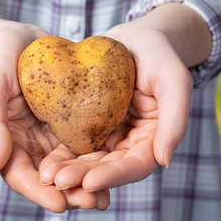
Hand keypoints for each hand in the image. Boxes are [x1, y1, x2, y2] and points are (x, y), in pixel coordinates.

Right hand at [0, 21, 109, 211]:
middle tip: (94, 203)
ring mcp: (49, 134)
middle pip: (47, 177)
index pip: (19, 174)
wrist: (17, 37)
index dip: (38, 191)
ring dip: (85, 182)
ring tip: (106, 196)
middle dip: (69, 193)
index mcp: (5, 140)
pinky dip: (95, 158)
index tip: (60, 204)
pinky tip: (114, 166)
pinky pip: (82, 143)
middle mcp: (28, 143)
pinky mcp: (68, 121)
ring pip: (68, 166)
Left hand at [39, 20, 193, 192]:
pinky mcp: (91, 125)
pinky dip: (62, 153)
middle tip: (58, 182)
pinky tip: (45, 160)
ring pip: (89, 160)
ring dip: (69, 170)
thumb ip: (175, 120)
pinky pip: (76, 143)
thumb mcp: (174, 80)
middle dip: (84, 177)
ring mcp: (110, 134)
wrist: (136, 37)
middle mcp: (131, 142)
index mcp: (153, 138)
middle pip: (108, 167)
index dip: (114, 176)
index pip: (135, 165)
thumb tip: (164, 161)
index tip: (88, 183)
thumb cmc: (159, 54)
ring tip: (47, 176)